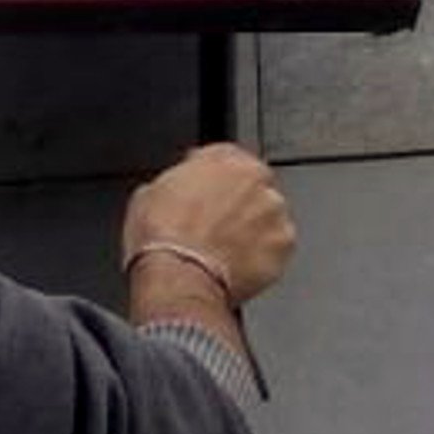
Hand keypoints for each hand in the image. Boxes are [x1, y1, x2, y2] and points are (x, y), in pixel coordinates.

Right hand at [121, 143, 296, 312]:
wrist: (178, 277)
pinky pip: (275, 249)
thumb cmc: (163, 237)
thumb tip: (173, 193)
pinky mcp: (284, 248)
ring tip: (223, 251)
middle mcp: (257, 181)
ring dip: (252, 230)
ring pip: (267, 218)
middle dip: (237, 204)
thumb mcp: (149, 194)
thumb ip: (174, 183)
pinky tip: (236, 266)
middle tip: (213, 226)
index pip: (226, 156)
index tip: (205, 190)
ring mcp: (275, 214)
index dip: (212, 176)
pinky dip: (260, 256)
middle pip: (252, 188)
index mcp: (227, 160)